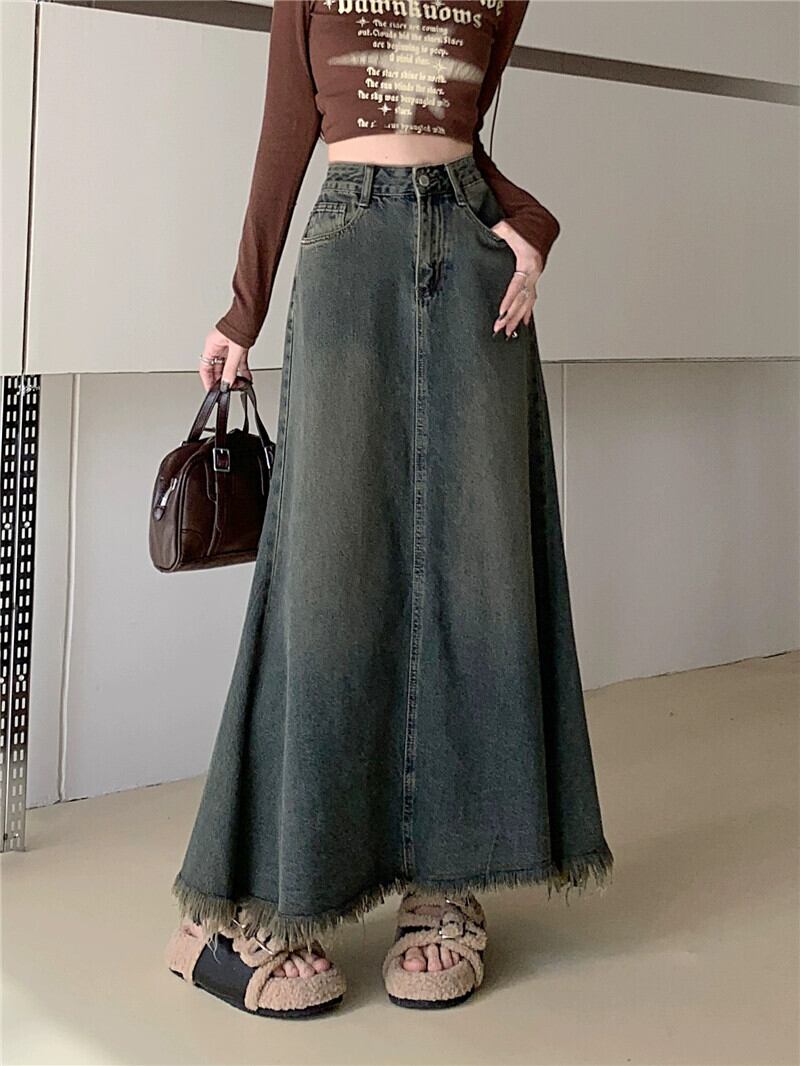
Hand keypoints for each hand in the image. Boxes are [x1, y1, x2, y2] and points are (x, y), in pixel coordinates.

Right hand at [198, 327, 253, 392]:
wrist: (251, 313)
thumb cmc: (239, 323)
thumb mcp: (235, 350)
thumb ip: (231, 368)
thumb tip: (228, 382)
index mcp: (211, 345)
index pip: (205, 368)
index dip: (208, 380)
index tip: (212, 391)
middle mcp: (218, 347)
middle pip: (217, 369)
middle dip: (223, 380)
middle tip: (228, 390)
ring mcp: (228, 348)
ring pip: (228, 367)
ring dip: (234, 377)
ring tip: (239, 385)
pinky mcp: (238, 348)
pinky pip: (238, 363)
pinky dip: (242, 371)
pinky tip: (246, 378)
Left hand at [489, 222, 542, 337]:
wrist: (541, 224)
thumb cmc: (525, 226)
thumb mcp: (509, 226)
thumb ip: (499, 230)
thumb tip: (489, 232)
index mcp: (528, 261)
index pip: (517, 286)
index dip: (509, 300)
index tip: (501, 312)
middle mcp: (534, 272)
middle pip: (522, 299)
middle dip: (511, 315)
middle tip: (500, 328)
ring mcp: (535, 277)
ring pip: (527, 303)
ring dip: (518, 318)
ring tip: (509, 332)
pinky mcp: (533, 279)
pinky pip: (531, 299)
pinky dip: (527, 312)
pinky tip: (524, 323)